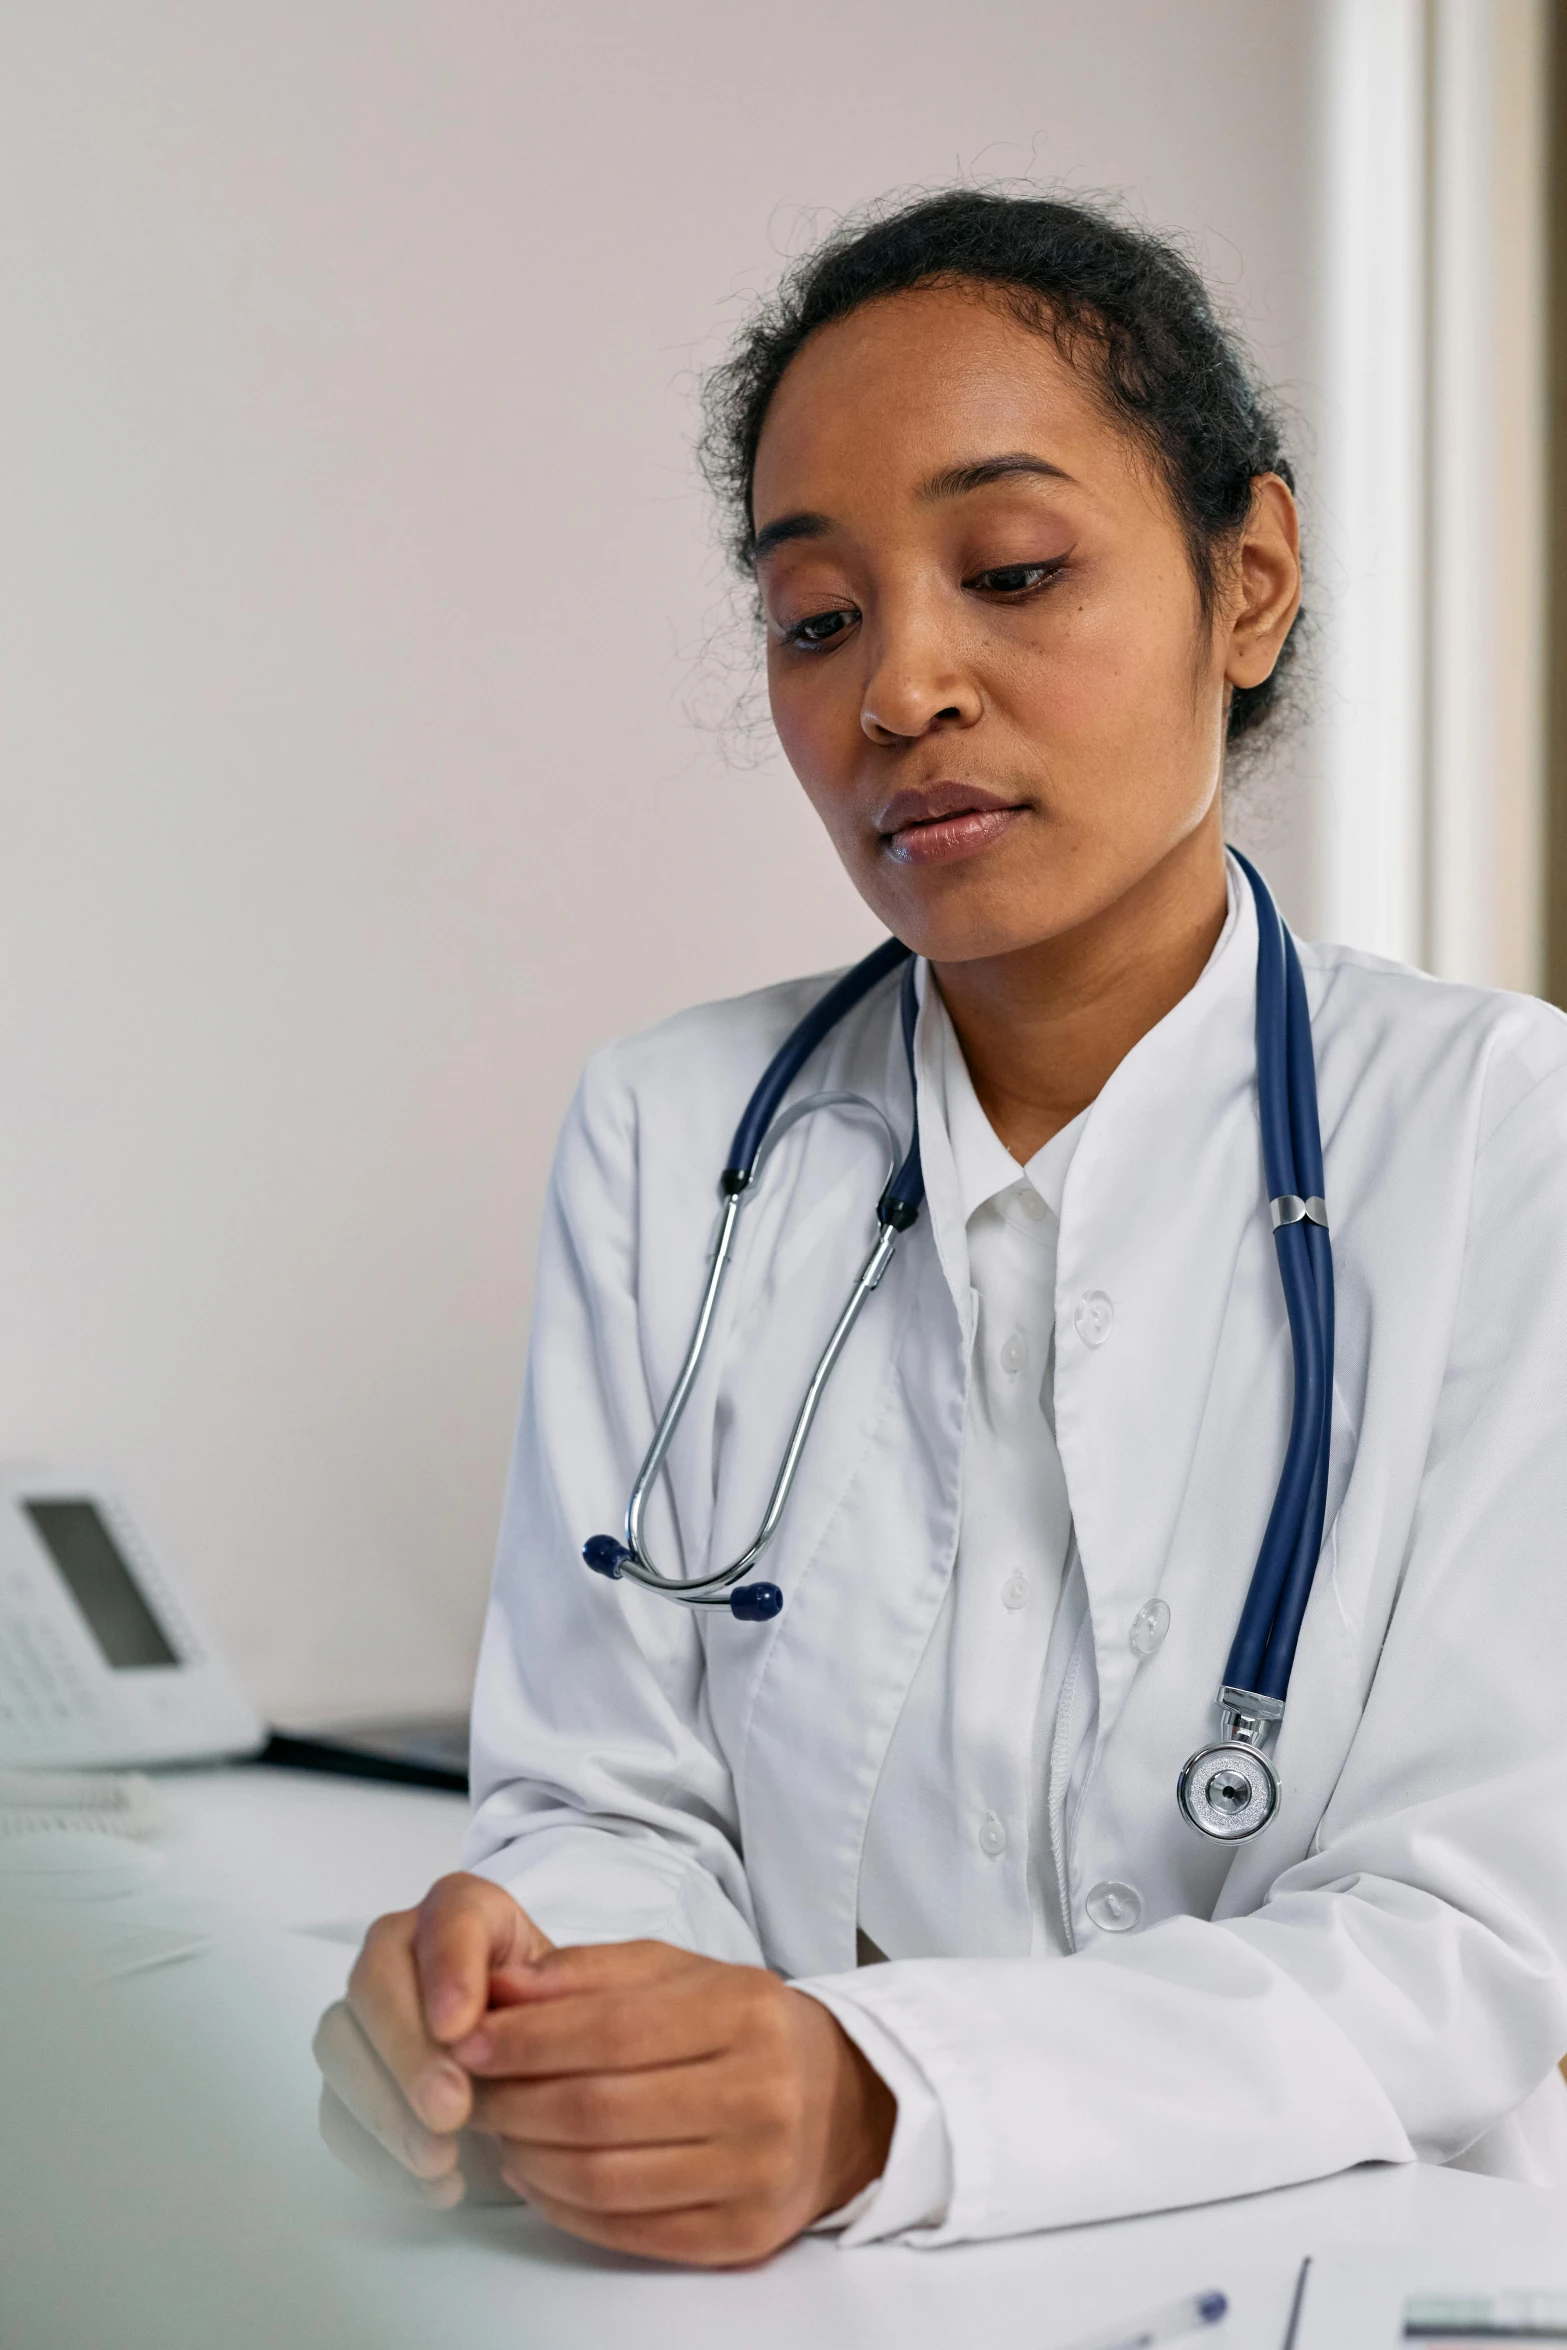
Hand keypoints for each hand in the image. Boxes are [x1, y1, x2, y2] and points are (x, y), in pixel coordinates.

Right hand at [313, 1872, 553, 2206]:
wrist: (541, 2076)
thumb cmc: (558, 2027)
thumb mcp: (575, 2002)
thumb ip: (545, 1998)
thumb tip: (491, 2019)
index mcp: (464, 1911)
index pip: (449, 1914)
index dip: (448, 1967)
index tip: (460, 2029)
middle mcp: (401, 1949)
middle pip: (374, 1982)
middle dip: (409, 2052)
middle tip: (451, 2110)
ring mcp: (364, 2013)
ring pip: (340, 2045)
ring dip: (385, 2109)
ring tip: (441, 2157)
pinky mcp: (348, 2079)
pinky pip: (336, 2112)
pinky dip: (378, 2154)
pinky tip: (434, 2181)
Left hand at [450, 1939, 895, 2265]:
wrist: (839, 2101)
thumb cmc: (742, 2027)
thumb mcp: (681, 1971)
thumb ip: (590, 1972)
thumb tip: (500, 1987)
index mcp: (745, 2010)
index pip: (610, 2030)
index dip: (526, 2040)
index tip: (466, 2039)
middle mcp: (760, 2091)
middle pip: (599, 2109)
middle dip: (513, 2101)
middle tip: (465, 2091)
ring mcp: (756, 2171)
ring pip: (606, 2177)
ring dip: (529, 2158)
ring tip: (498, 2133)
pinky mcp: (744, 2234)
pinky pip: (629, 2230)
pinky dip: (563, 2208)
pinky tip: (537, 2176)